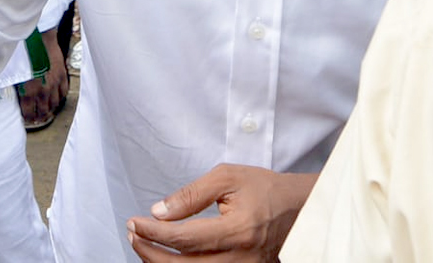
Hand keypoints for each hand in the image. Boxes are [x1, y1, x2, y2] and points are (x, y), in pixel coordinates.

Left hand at [19, 28, 67, 126]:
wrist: (39, 38)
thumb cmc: (24, 53)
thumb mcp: (16, 72)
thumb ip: (16, 86)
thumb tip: (14, 94)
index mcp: (29, 91)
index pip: (29, 112)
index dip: (27, 118)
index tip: (27, 118)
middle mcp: (43, 90)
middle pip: (43, 111)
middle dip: (39, 116)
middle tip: (37, 118)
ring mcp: (54, 84)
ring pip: (54, 104)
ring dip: (50, 109)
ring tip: (47, 110)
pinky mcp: (62, 76)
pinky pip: (63, 93)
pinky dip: (60, 98)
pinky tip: (56, 98)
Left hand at [126, 164, 316, 261]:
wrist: (300, 208)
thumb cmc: (264, 188)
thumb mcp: (226, 177)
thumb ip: (191, 194)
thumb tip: (158, 212)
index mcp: (238, 230)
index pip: (184, 239)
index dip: (153, 232)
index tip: (134, 222)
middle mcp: (242, 258)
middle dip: (151, 253)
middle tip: (132, 234)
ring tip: (144, 245)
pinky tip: (167, 257)